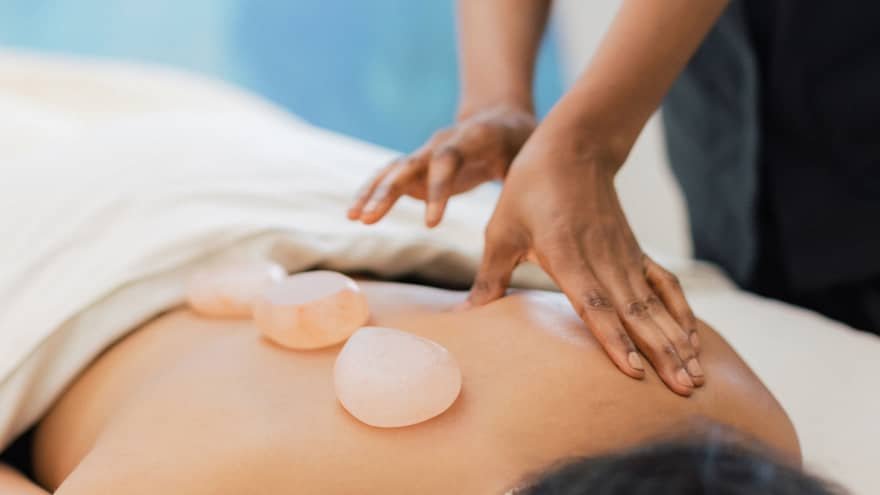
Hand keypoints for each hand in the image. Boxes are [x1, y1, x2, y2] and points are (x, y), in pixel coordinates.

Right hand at [347, 105, 535, 226]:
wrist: (499, 117)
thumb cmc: (519, 142)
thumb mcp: (530, 155)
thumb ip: (525, 178)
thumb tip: (536, 218)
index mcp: (472, 138)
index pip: (448, 161)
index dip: (438, 190)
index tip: (432, 225)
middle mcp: (441, 141)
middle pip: (410, 163)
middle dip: (388, 191)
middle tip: (369, 219)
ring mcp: (425, 152)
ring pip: (393, 170)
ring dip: (372, 193)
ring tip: (354, 218)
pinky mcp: (417, 166)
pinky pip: (390, 178)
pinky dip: (371, 194)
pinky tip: (354, 215)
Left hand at [466, 129, 702, 395]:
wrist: (572, 148)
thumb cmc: (529, 190)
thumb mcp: (501, 231)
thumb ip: (490, 276)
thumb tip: (468, 314)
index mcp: (566, 254)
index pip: (595, 304)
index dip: (615, 339)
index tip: (635, 371)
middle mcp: (602, 258)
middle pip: (636, 313)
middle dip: (661, 353)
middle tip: (685, 390)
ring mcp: (624, 255)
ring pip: (654, 304)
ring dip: (676, 341)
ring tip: (695, 377)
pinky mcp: (635, 252)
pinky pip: (663, 285)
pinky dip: (679, 312)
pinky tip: (693, 339)